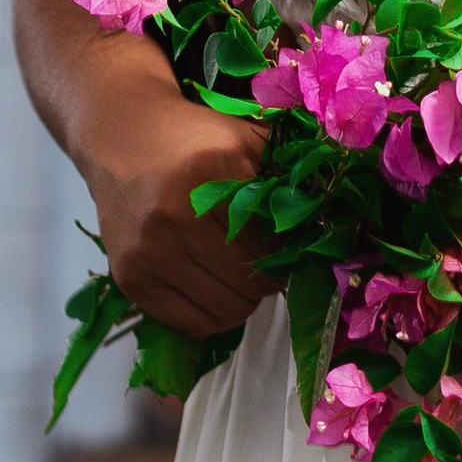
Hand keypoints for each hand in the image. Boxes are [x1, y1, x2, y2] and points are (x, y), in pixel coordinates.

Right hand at [73, 40, 271, 339]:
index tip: (291, 249)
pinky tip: (217, 289)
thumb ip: (292, 170)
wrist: (123, 136)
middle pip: (250, 283)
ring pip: (225, 310)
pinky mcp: (129, 278)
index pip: (272, 246)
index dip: (290, 255)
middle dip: (270, 280)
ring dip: (245, 301)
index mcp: (210, 173)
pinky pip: (191, 325)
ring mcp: (147, 251)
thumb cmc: (196, 139)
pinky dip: (215, 317)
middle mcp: (173, 215)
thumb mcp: (246, 137)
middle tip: (270, 266)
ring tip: (243, 276)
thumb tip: (338, 217)